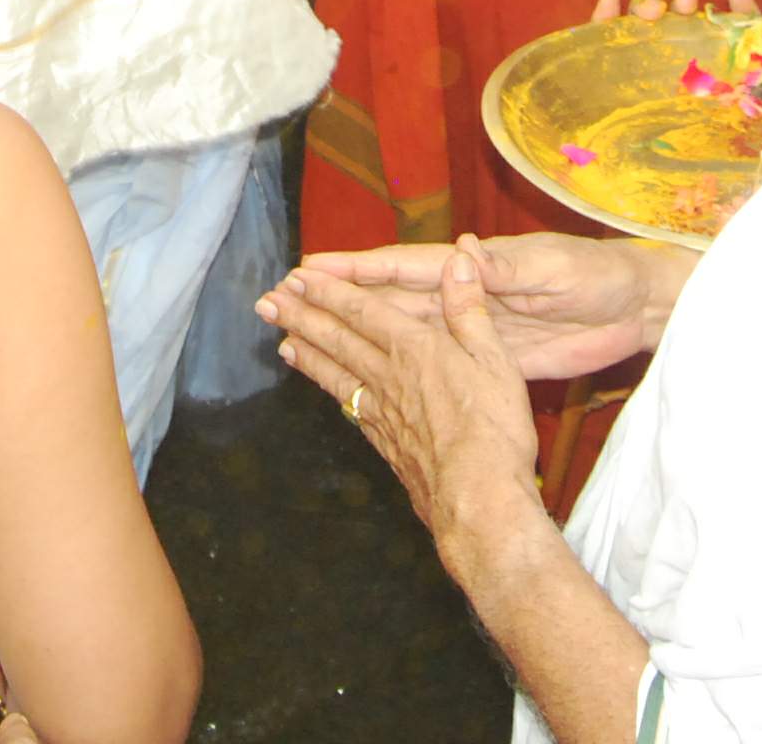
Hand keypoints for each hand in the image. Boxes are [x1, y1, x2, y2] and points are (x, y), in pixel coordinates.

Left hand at [264, 240, 550, 544]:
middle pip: (337, 339)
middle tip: (267, 302)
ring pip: (336, 373)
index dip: (328, 290)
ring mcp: (383, 413)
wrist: (477, 502)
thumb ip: (469, 308)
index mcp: (416, 349)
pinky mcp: (385, 443)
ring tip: (281, 340)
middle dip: (301, 316)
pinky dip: (332, 391)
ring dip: (306, 353)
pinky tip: (326, 390)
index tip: (297, 276)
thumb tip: (457, 259)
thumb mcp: (495, 359)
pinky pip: (350, 406)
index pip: (362, 310)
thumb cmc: (494, 431)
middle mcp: (389, 377)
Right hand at [280, 229, 672, 379]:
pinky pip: (426, 360)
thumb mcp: (549, 269)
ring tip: (301, 334)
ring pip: (395, 331)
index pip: (401, 267)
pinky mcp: (484, 357)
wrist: (632, 307)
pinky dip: (390, 363)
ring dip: (350, 331)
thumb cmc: (594, 274)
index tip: (308, 270)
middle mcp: (457, 295)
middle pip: (383, 299)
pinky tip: (361, 373)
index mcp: (469, 268)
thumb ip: (503, 270)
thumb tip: (462, 254)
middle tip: (280, 300)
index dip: (354, 270)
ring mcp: (467, 327)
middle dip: (333, 300)